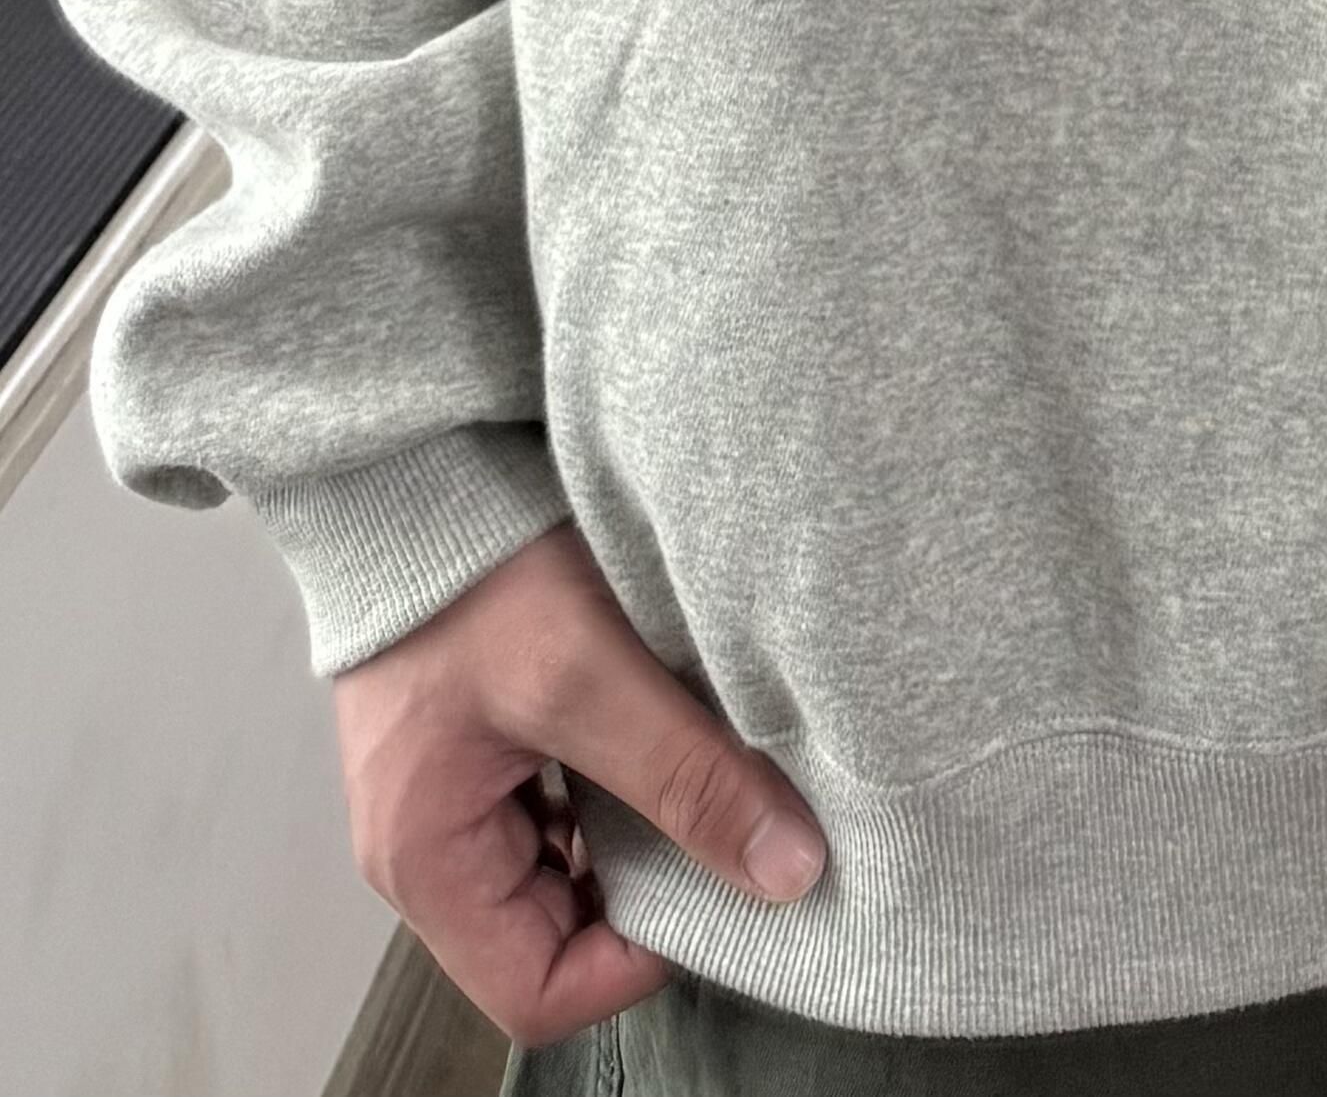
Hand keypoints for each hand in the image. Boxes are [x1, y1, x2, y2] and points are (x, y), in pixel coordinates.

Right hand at [333, 519, 828, 1050]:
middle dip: (649, 888)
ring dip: (641, 825)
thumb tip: (788, 870)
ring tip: (695, 760)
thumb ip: (685, 774)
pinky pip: (565, 797)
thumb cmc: (469, 566)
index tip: (716, 886)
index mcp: (427, 860)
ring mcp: (456, 790)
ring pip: (572, 862)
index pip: (540, 990)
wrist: (415, 459)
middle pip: (558, 933)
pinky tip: (661, 719)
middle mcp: (430, 844)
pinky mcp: (483, 738)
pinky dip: (621, 775)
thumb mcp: (585, 672)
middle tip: (722, 819)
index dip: (637, 960)